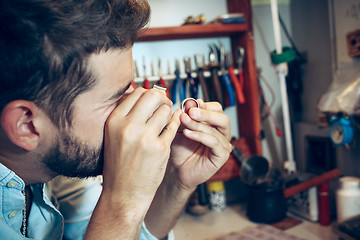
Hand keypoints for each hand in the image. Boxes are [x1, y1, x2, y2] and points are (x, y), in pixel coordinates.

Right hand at [102, 88, 180, 206]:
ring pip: (165, 110)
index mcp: (114, 121)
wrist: (123, 194)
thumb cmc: (119, 164)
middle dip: (162, 98)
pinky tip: (172, 126)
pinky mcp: (160, 149)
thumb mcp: (113, 135)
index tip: (153, 101)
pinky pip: (172, 126)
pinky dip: (175, 124)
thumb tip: (142, 93)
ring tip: (165, 121)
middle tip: (164, 106)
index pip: (137, 92)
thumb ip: (126, 114)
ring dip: (168, 113)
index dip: (148, 94)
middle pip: (153, 96)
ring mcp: (145, 138)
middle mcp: (128, 127)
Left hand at [169, 99, 231, 189]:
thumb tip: (190, 102)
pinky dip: (200, 136)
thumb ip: (186, 115)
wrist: (176, 169)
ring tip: (184, 122)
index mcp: (213, 124)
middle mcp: (221, 133)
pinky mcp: (222, 156)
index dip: (204, 105)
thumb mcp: (180, 127)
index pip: (216, 108)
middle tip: (190, 112)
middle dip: (205, 113)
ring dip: (199, 124)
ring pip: (216, 129)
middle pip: (222, 116)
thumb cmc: (179, 149)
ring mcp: (223, 144)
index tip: (188, 105)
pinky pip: (214, 142)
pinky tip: (187, 134)